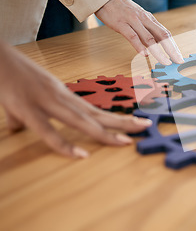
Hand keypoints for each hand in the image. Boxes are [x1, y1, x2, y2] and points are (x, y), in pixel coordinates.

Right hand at [0, 41, 152, 157]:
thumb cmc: (9, 75)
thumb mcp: (22, 98)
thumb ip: (23, 116)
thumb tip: (18, 130)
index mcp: (64, 96)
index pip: (96, 110)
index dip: (116, 118)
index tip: (136, 123)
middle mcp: (62, 98)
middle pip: (97, 114)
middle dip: (122, 123)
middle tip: (145, 128)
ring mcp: (47, 103)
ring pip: (82, 121)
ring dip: (106, 133)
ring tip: (126, 141)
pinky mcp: (28, 110)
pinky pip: (50, 132)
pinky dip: (65, 145)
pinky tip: (81, 156)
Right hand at [95, 0, 183, 64]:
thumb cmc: (122, 9)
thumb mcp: (138, 17)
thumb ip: (147, 29)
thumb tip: (156, 44)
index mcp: (149, 18)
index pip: (166, 33)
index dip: (174, 46)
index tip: (180, 57)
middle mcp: (144, 19)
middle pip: (162, 36)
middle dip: (172, 50)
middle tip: (178, 61)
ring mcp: (133, 21)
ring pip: (149, 38)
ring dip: (159, 52)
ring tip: (165, 62)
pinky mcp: (121, 24)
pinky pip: (132, 36)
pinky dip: (139, 46)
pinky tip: (145, 55)